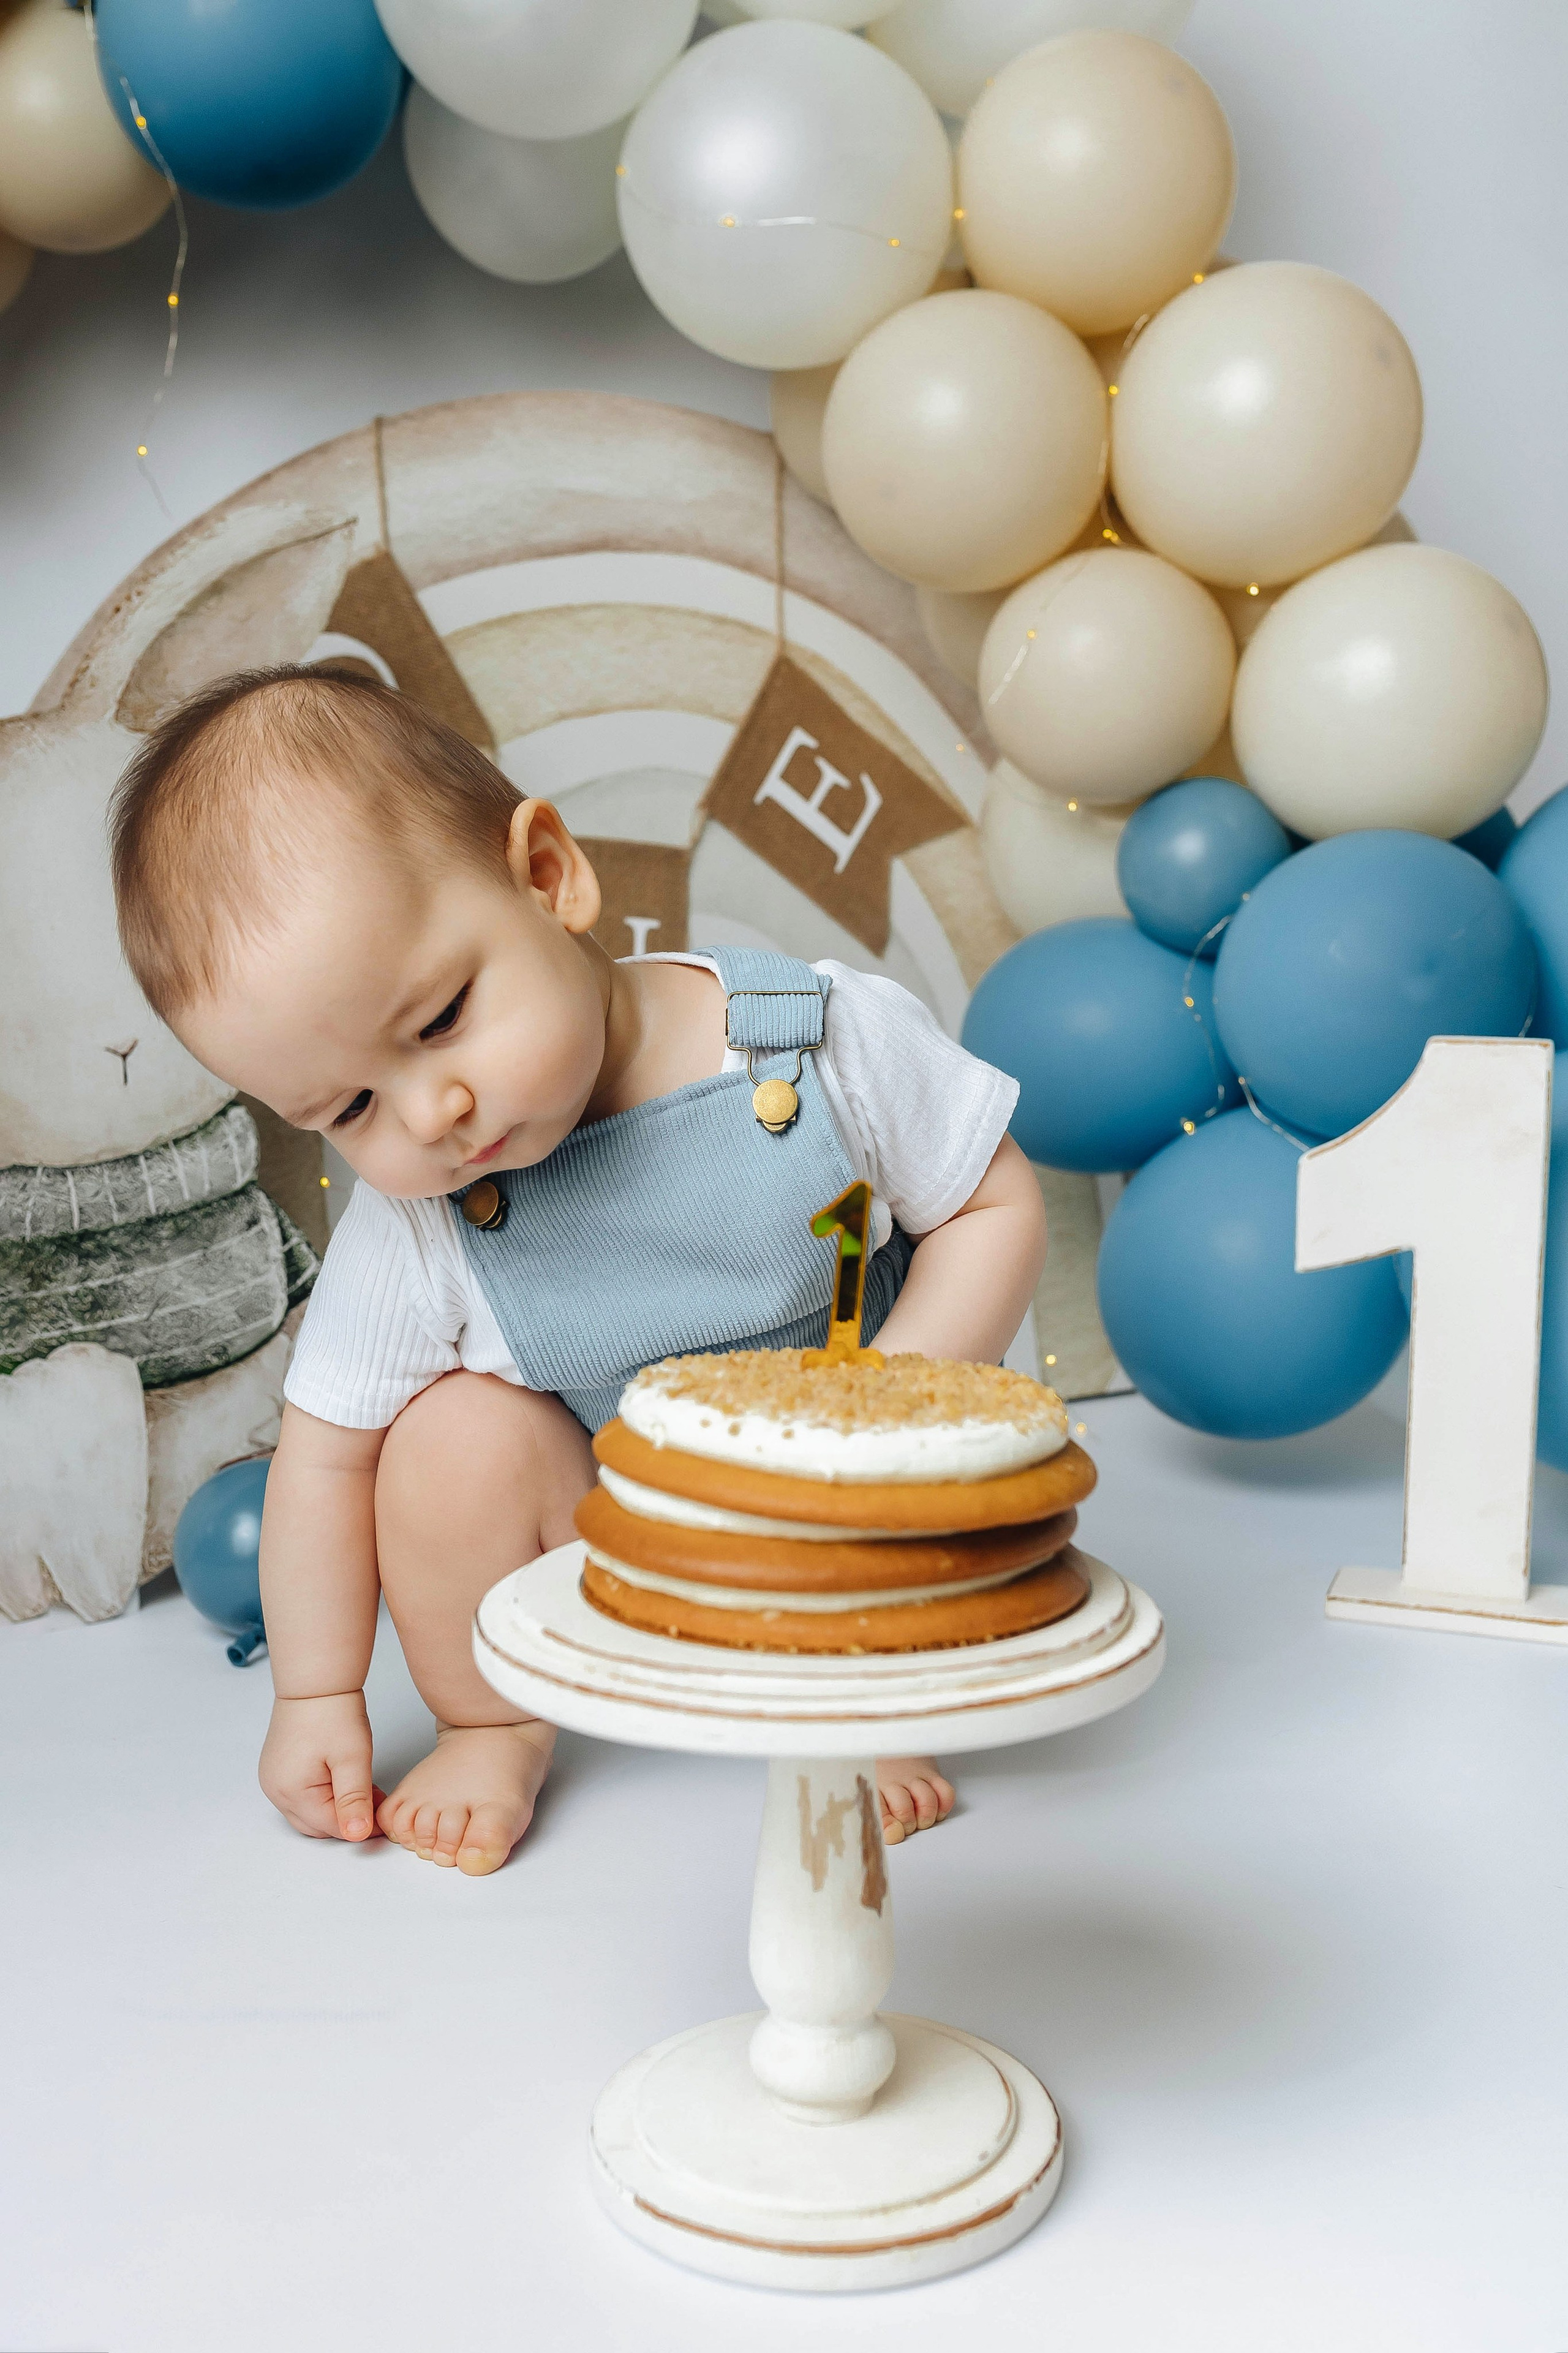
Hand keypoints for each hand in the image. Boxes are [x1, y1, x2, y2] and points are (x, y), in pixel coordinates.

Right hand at [259, 1691, 381, 1841]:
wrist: (315, 1680)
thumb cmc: (333, 1712)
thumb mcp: (352, 1758)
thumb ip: (354, 1799)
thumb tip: (357, 1835)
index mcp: (291, 1792)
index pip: (332, 1827)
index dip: (361, 1826)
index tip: (385, 1818)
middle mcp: (276, 1791)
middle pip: (318, 1825)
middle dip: (348, 1819)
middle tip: (376, 1801)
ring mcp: (274, 1780)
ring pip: (310, 1813)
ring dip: (336, 1809)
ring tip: (364, 1788)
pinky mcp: (279, 1770)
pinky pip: (303, 1796)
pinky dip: (324, 1797)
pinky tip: (344, 1780)